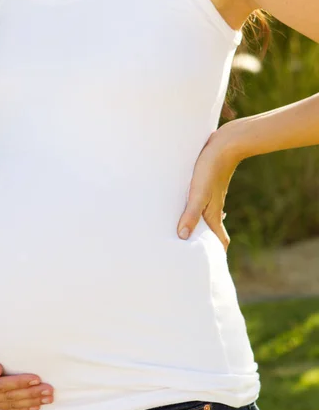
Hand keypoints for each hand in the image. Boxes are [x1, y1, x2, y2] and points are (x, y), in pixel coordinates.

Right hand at [0, 337, 53, 409]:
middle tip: (49, 390)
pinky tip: (34, 407)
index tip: (36, 378)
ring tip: (48, 398)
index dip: (19, 383)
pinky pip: (6, 406)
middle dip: (30, 394)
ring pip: (10, 404)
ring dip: (30, 401)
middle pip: (8, 398)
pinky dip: (21, 407)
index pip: (0, 387)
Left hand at [177, 124, 241, 251]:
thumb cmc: (210, 169)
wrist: (227, 144)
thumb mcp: (197, 194)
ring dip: (199, 226)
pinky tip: (188, 204)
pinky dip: (197, 209)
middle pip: (212, 231)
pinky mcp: (208, 184)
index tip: (211, 266)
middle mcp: (215, 207)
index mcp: (214, 214)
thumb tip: (183, 238)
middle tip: (193, 253)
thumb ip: (190, 215)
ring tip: (186, 233)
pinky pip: (202, 202)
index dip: (217, 254)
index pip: (219, 241)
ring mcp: (212, 196)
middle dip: (205, 243)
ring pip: (207, 216)